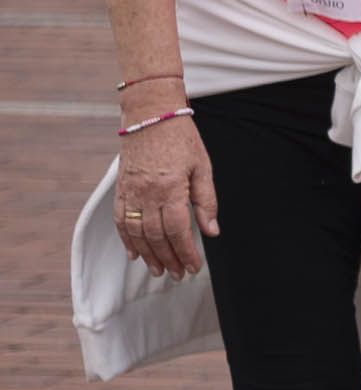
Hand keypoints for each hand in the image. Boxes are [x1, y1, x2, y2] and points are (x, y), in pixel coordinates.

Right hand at [112, 114, 219, 279]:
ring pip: (136, 233)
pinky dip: (127, 239)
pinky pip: (120, 220)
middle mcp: (147, 194)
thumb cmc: (181, 139)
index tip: (193, 267)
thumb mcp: (203, 167)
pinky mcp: (120, 189)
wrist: (150, 115)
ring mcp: (131, 192)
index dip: (186, 252)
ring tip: (158, 270)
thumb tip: (211, 231)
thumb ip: (206, 201)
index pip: (178, 230)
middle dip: (168, 259)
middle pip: (156, 236)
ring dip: (148, 255)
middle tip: (177, 274)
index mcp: (171, 189)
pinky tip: (135, 253)